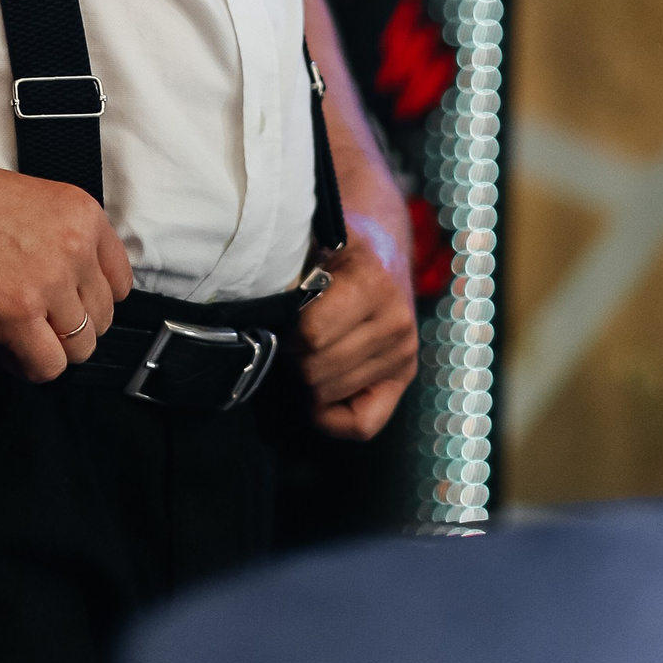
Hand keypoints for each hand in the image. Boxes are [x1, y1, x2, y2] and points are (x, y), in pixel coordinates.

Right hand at [0, 153, 133, 383]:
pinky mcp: (17, 315)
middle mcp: (75, 247)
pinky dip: (29, 367)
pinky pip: (48, 366)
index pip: (120, 281)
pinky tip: (8, 351)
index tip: (69, 306)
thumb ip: (62, 240)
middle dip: (69, 327)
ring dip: (51, 349)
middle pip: (101, 318)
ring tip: (21, 338)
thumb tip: (73, 289)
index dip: (91, 300)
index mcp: (83, 214)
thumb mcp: (32, 201)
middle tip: (37, 323)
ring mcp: (48, 282)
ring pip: (80, 347)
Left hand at [295, 212, 419, 440]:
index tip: (274, 320)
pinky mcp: (405, 375)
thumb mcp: (315, 238)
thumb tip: (257, 298)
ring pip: (330, 395)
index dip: (283, 333)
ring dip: (305, 382)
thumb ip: (290, 266)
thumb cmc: (340, 245)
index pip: (311, 334)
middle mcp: (394, 322)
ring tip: (300, 355)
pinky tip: (315, 399)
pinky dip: (331, 420)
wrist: (385, 247)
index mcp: (371, 282)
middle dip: (290, 359)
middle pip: (316, 369)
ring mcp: (403, 352)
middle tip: (283, 340)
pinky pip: (364, 424)